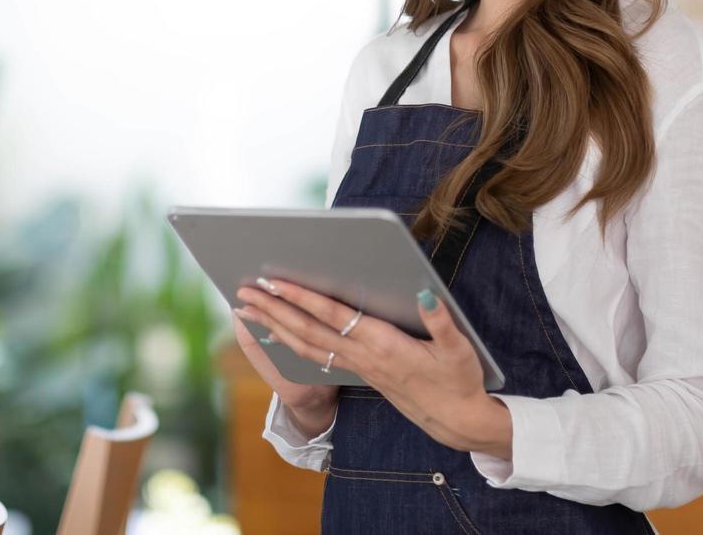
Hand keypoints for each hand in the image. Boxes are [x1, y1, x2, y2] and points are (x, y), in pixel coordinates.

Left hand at [235, 278, 511, 457]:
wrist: (456, 421)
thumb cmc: (458, 382)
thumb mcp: (458, 350)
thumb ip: (441, 322)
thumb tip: (425, 293)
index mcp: (383, 346)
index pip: (333, 317)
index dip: (303, 298)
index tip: (276, 282)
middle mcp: (363, 356)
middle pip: (308, 331)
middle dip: (274, 310)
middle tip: (244, 292)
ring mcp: (358, 366)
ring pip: (306, 346)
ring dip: (274, 325)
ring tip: (248, 309)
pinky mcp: (359, 372)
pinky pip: (315, 356)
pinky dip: (290, 342)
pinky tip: (275, 332)